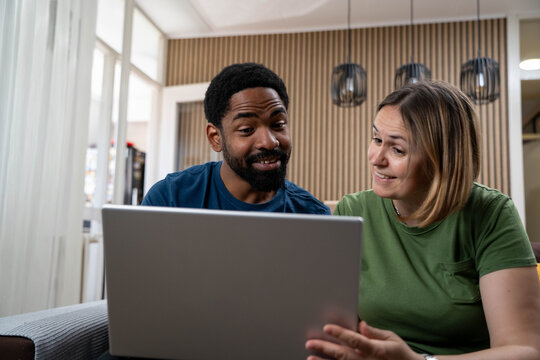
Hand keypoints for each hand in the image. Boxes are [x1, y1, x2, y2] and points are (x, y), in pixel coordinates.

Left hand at [305, 321, 423, 359]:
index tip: (326, 327)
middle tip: (310, 343)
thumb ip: (375, 332)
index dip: (341, 334)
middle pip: (344, 355)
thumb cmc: (399, 352)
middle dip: (326, 348)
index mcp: (377, 349)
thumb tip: (361, 324)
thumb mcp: (391, 338)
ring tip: (310, 357)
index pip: (355, 340)